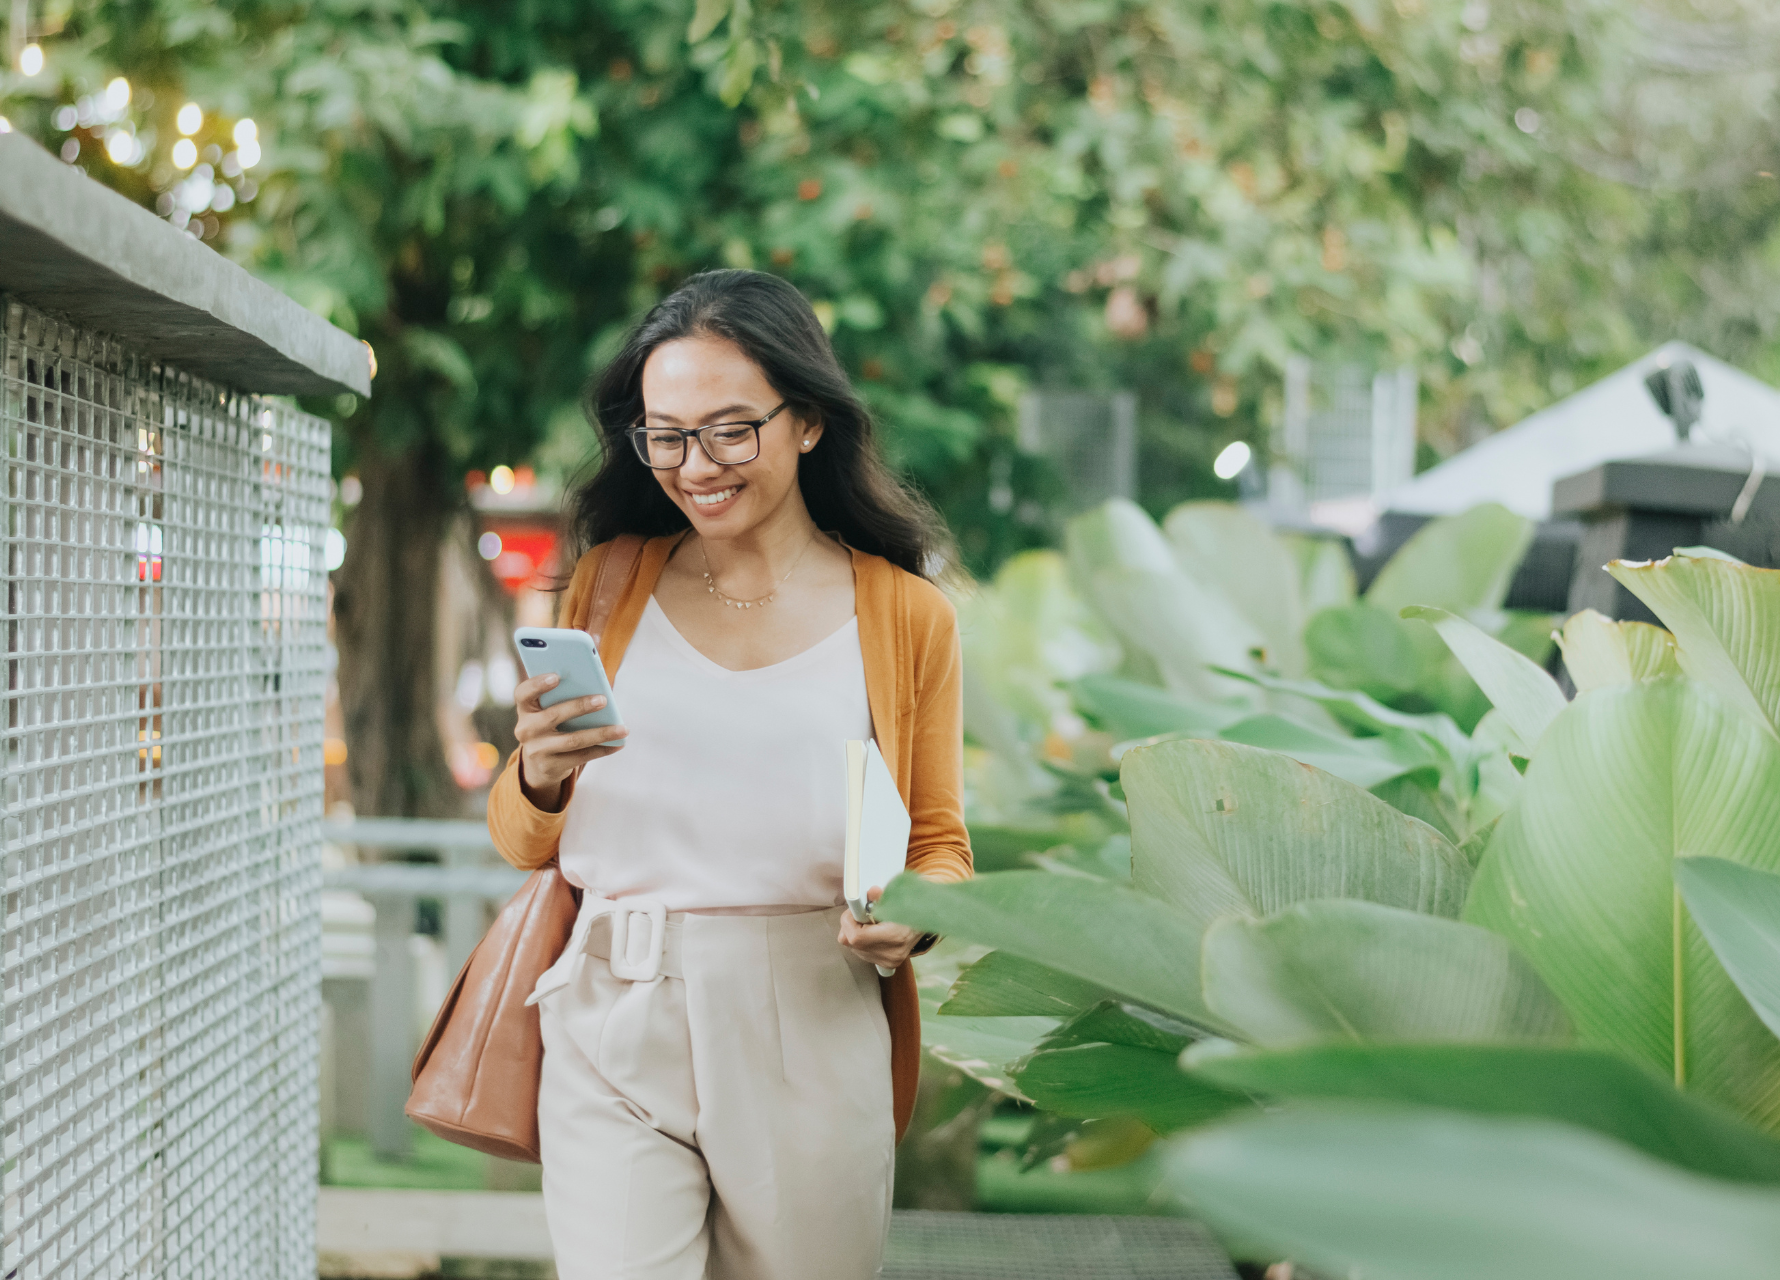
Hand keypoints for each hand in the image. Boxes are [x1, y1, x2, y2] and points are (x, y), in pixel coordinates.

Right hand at [514, 672, 627, 809]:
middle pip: (553, 715)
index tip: (557, 676)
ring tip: (622, 729)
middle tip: (603, 700)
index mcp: (525, 709)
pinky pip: (581, 756)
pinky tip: (618, 744)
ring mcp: (536, 750)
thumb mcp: (548, 711)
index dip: (538, 684)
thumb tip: (597, 689)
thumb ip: (562, 698)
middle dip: (580, 706)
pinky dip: (602, 750)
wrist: (539, 763)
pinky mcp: (550, 766)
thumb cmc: (551, 726)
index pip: (523, 693)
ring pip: (572, 740)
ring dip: (601, 733)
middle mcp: (526, 729)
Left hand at [837, 886, 920, 971]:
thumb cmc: (912, 906)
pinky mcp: (885, 964)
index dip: (849, 922)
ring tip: (870, 922)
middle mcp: (891, 954)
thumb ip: (881, 897)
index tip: (853, 910)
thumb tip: (870, 892)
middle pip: (851, 943)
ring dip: (855, 933)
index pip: (856, 937)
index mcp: (895, 937)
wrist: (929, 919)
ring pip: (853, 948)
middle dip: (850, 926)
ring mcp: (888, 961)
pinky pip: (861, 952)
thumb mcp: (899, 897)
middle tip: (861, 913)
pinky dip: (862, 941)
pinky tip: (873, 932)